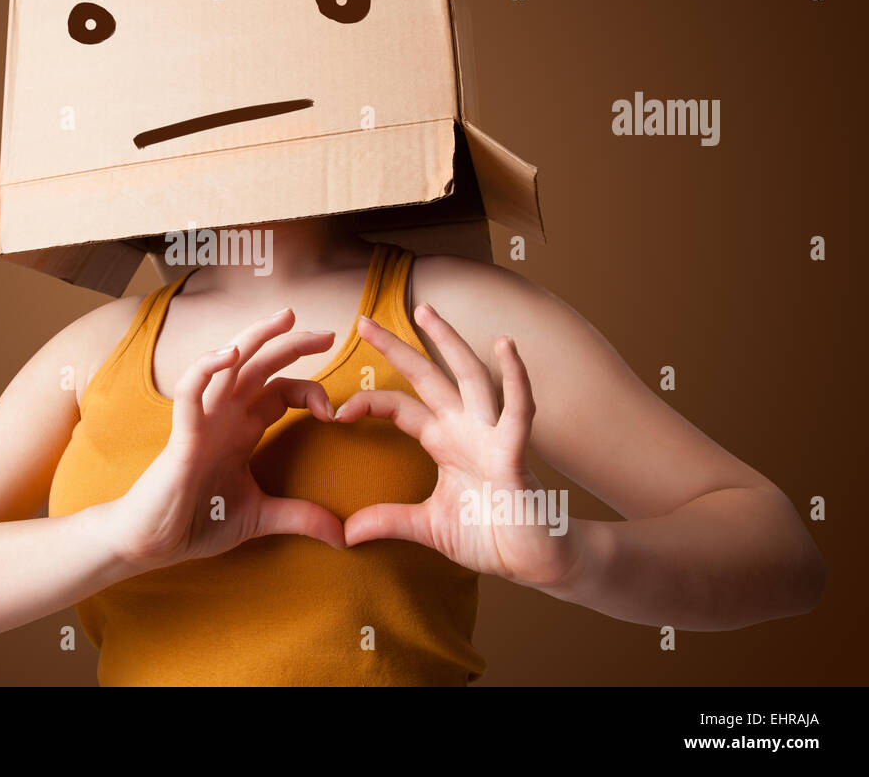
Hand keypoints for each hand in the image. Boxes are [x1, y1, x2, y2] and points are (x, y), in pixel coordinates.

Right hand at [109, 307, 345, 570]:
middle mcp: (224, 416)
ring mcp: (202, 421)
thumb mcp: (260, 518)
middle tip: (329, 333)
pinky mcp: (182, 435)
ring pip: (228, 364)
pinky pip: (190, 391)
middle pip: (261, 366)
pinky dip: (206, 368)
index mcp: (241, 429)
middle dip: (293, 345)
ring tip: (285, 318)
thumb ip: (301, 517)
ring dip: (256, 338)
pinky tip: (228, 354)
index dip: (310, 391)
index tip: (334, 413)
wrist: (152, 543)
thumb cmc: (196, 523)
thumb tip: (344, 536)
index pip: (279, 391)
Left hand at [334, 304, 576, 588]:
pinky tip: (507, 348)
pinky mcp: (515, 454)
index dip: (369, 403)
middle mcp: (466, 429)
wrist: (534, 560)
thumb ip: (389, 521)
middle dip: (397, 348)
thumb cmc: (490, 536)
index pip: (400, 407)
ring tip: (427, 311)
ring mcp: (492, 437)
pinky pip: (518, 411)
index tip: (337, 412)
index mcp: (444, 442)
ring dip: (449, 343)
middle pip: (427, 378)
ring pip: (469, 378)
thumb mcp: (428, 527)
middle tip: (364, 320)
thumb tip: (346, 534)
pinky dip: (515, 379)